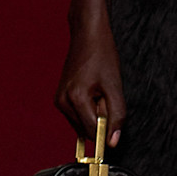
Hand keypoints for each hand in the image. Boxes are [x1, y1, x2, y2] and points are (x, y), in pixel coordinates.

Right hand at [54, 11, 126, 147]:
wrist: (87, 34)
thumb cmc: (101, 55)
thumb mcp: (115, 85)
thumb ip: (116, 115)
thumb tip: (113, 142)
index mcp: (75, 98)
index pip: (93, 132)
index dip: (108, 131)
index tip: (115, 121)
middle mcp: (63, 102)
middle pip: (87, 130)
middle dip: (101, 119)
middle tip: (106, 95)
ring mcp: (59, 100)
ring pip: (83, 124)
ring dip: (95, 113)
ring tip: (99, 90)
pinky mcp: (60, 98)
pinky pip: (78, 115)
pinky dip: (89, 108)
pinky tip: (93, 90)